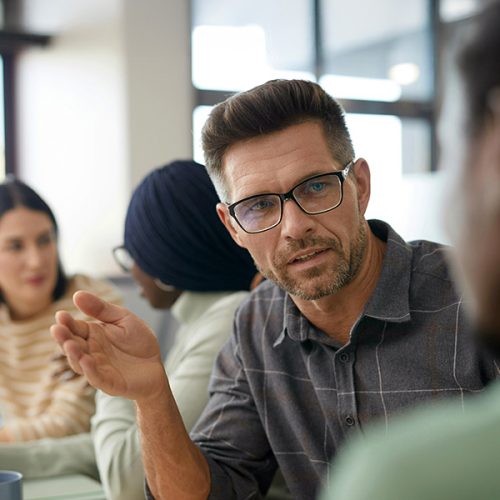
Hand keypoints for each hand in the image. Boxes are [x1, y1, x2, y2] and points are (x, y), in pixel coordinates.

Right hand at [51, 291, 165, 401]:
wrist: (156, 365)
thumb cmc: (139, 341)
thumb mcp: (123, 319)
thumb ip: (102, 309)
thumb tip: (77, 294)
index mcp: (93, 334)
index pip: (75, 328)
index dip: (67, 322)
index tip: (61, 315)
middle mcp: (91, 351)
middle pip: (72, 345)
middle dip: (64, 338)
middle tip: (57, 329)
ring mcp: (97, 367)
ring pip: (79, 362)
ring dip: (73, 354)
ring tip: (69, 344)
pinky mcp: (108, 382)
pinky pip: (95, 377)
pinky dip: (89, 369)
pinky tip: (86, 360)